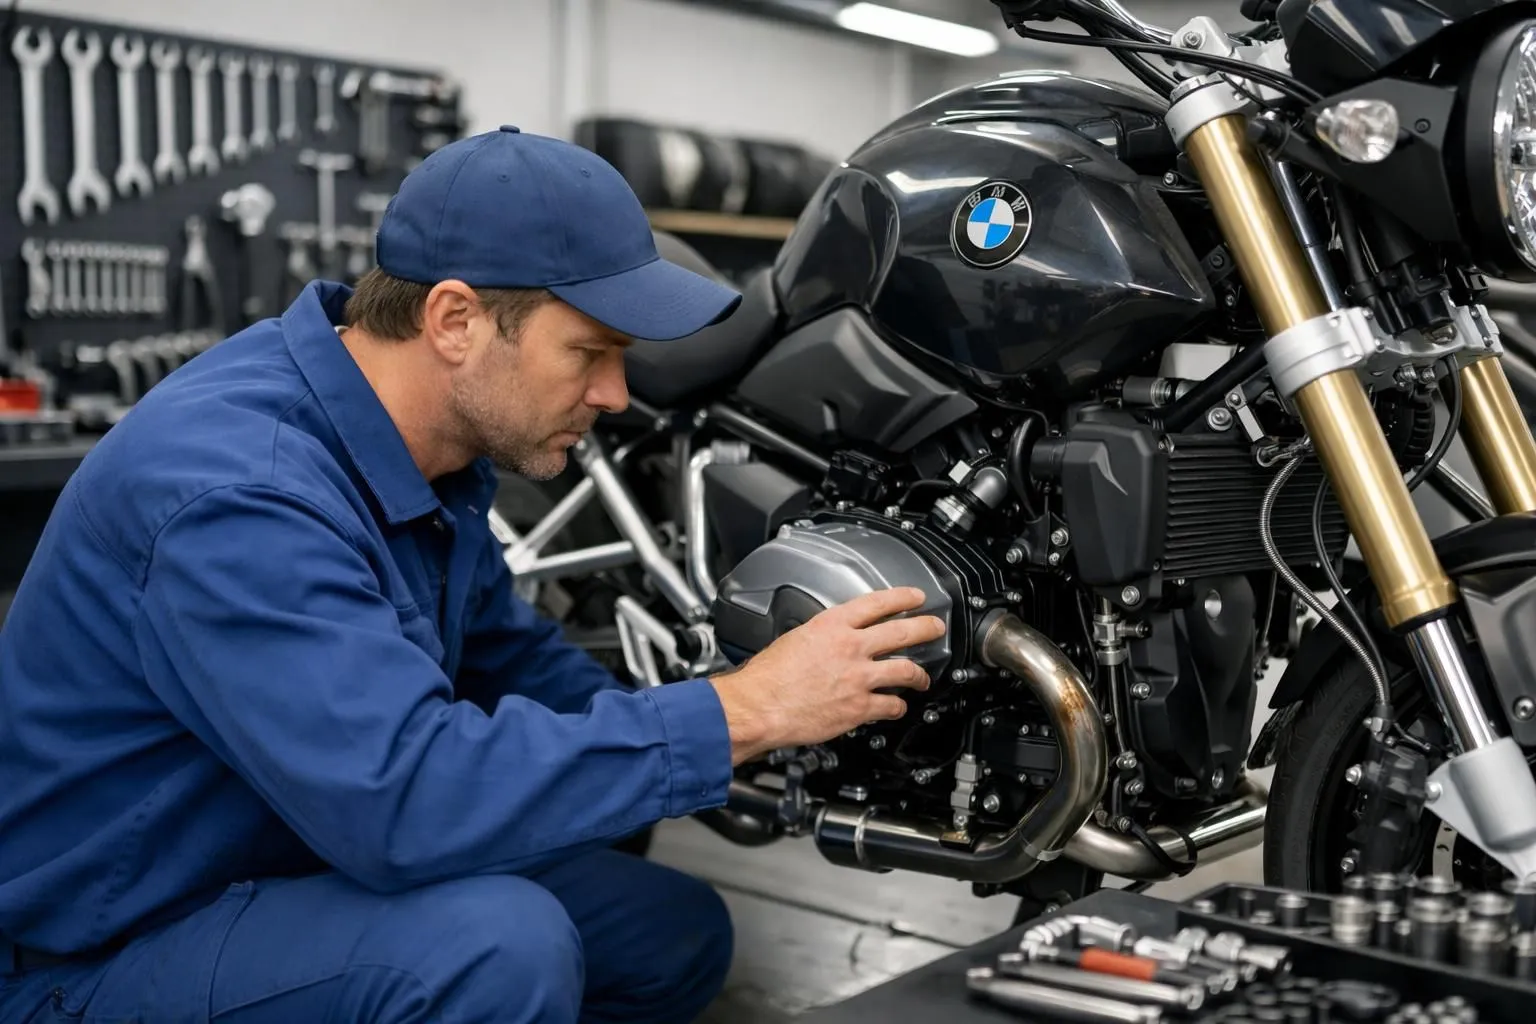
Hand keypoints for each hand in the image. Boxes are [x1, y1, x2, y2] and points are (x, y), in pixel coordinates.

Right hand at [709, 587, 945, 764]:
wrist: (759, 706)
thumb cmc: (767, 677)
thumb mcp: (793, 639)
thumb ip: (820, 638)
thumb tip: (828, 643)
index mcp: (831, 626)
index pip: (877, 603)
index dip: (902, 597)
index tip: (915, 597)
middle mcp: (850, 648)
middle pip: (902, 631)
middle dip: (926, 628)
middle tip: (936, 628)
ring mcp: (859, 678)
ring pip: (906, 670)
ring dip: (920, 675)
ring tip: (923, 677)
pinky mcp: (859, 708)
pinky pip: (891, 705)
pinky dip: (897, 707)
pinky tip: (898, 707)